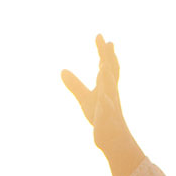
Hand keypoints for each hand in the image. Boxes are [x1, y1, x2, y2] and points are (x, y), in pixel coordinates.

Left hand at [62, 35, 144, 175]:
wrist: (114, 139)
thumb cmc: (101, 117)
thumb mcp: (85, 99)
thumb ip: (75, 84)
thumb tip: (62, 70)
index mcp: (107, 86)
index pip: (105, 65)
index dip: (103, 51)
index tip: (99, 36)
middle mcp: (111, 93)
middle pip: (110, 72)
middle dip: (108, 58)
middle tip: (107, 43)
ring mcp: (110, 105)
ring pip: (110, 90)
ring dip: (108, 78)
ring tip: (103, 66)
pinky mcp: (107, 119)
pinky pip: (107, 111)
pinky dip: (105, 104)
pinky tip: (103, 98)